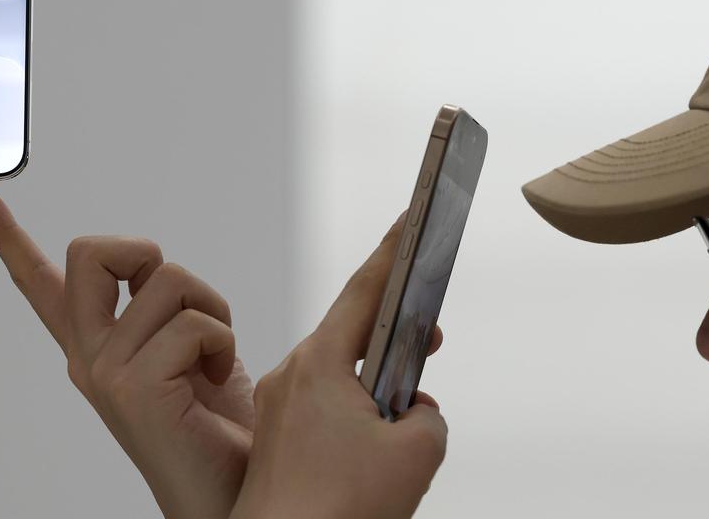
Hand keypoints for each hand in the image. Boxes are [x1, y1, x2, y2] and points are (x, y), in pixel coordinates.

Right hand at [0, 184, 255, 518]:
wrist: (238, 487)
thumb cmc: (222, 424)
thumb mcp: (191, 351)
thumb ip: (165, 313)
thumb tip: (160, 275)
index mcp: (96, 347)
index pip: (40, 283)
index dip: (5, 234)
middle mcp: (88, 357)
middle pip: (91, 251)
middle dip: (144, 253)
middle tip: (176, 300)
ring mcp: (103, 373)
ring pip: (165, 278)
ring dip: (210, 308)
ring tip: (212, 357)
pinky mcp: (131, 389)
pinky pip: (193, 322)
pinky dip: (222, 341)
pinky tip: (214, 380)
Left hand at [231, 215, 448, 518]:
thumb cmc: (340, 509)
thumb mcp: (418, 452)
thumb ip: (428, 414)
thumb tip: (412, 413)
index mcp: (321, 365)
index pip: (365, 290)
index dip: (394, 252)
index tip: (411, 218)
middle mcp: (293, 378)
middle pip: (353, 336)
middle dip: (395, 339)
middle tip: (429, 340)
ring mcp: (282, 412)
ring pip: (340, 380)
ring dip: (376, 388)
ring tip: (403, 423)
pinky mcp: (279, 443)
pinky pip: (324, 411)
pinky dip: (356, 417)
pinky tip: (376, 451)